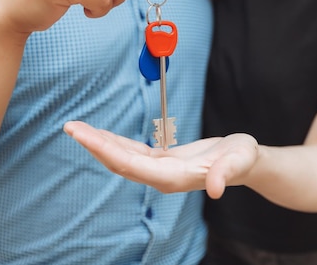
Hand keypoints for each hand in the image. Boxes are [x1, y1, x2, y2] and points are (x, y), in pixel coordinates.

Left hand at [64, 121, 258, 198]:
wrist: (246, 162)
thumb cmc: (243, 158)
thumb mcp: (240, 160)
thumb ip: (225, 173)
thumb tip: (215, 190)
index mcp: (173, 178)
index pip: (131, 165)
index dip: (106, 150)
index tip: (85, 136)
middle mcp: (161, 177)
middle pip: (119, 162)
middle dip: (94, 145)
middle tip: (70, 127)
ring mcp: (159, 170)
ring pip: (122, 158)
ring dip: (99, 143)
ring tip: (76, 128)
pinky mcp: (161, 161)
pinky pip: (131, 152)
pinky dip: (114, 141)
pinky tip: (100, 134)